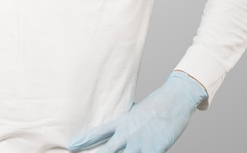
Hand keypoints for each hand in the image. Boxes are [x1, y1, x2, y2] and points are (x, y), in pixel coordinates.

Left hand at [68, 71, 206, 151]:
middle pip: (107, 151)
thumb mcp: (136, 110)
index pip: (98, 132)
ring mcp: (140, 143)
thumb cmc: (156, 105)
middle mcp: (128, 133)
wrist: (175, 100)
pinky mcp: (154, 149)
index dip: (84, 140)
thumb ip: (126, 120)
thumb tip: (118, 123)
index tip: (71, 145)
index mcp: (123, 122)